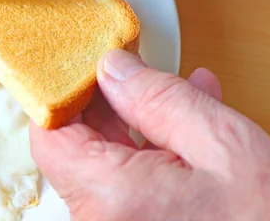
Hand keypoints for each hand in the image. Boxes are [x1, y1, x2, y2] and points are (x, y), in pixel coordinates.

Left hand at [30, 49, 269, 220]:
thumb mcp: (220, 143)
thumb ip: (157, 98)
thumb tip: (112, 67)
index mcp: (111, 198)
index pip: (49, 134)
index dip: (64, 93)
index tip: (86, 64)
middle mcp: (100, 220)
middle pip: (76, 146)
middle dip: (107, 101)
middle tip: (133, 67)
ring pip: (105, 161)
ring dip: (136, 121)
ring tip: (175, 90)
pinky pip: (127, 182)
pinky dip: (149, 150)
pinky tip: (185, 124)